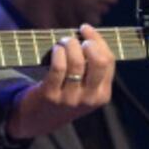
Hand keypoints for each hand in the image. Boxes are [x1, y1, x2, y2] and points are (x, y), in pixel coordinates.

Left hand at [6, 24, 114, 139]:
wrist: (39, 119)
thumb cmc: (65, 94)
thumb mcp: (85, 88)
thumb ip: (92, 68)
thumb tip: (90, 34)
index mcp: (103, 95)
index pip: (108, 61)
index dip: (98, 40)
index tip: (86, 29)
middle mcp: (89, 98)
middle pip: (98, 62)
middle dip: (88, 42)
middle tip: (75, 37)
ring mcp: (70, 98)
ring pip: (77, 62)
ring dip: (69, 45)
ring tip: (63, 42)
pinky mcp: (51, 96)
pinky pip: (58, 68)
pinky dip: (58, 53)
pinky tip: (56, 49)